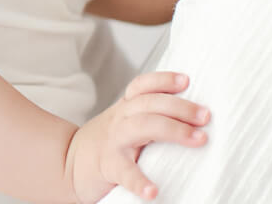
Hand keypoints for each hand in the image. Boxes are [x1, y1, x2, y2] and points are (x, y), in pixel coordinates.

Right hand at [65, 72, 208, 201]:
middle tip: (205, 116)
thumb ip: (147, 114)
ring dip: (174, 130)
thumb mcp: (123, 120)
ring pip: (144, 126)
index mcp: (125, 107)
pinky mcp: (107, 165)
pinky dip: (140, 181)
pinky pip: (125, 172)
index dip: (164, 80)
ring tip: (197, 139)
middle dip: (181, 107)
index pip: (144, 85)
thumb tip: (189, 114)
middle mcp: (120, 118)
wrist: (66, 164)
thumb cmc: (105, 143)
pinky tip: (154, 191)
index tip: (187, 80)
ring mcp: (113, 141)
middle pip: (151, 103)